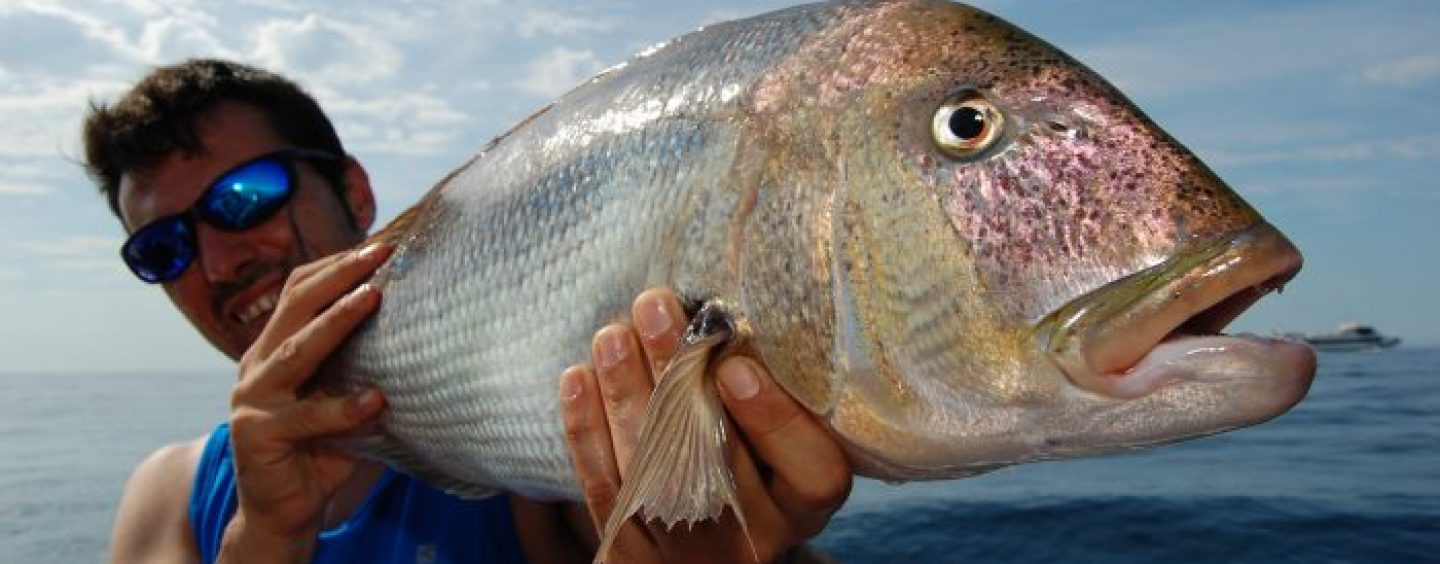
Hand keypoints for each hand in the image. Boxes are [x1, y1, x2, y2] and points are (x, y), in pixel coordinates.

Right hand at [222, 243, 391, 558]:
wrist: (283, 510)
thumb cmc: (321, 449)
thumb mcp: (341, 397)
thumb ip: (361, 365)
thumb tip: (419, 326)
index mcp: (276, 348)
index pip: (301, 291)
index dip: (336, 266)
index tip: (381, 244)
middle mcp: (259, 365)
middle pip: (296, 306)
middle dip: (339, 276)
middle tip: (380, 253)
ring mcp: (253, 398)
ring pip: (296, 351)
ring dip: (337, 321)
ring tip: (374, 298)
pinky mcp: (258, 434)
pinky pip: (307, 417)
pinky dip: (343, 408)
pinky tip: (376, 401)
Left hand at [560, 288, 851, 562]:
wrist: (704, 551)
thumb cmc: (754, 470)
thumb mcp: (785, 449)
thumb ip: (774, 396)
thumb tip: (726, 314)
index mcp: (801, 503)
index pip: (813, 471)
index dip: (776, 418)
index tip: (734, 364)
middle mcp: (752, 533)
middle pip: (716, 456)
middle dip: (677, 374)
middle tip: (655, 307)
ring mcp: (687, 546)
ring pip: (652, 467)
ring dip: (625, 391)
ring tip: (612, 333)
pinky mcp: (630, 550)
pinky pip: (604, 488)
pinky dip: (587, 430)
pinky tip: (578, 379)